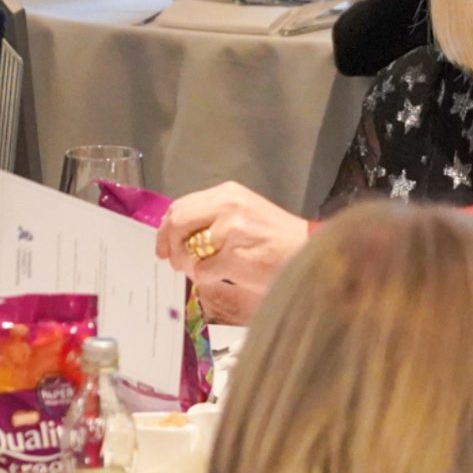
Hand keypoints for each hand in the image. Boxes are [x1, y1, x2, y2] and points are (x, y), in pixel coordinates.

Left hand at [155, 181, 308, 326]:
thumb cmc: (277, 238)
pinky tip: (224, 277)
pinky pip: (203, 272)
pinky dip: (207, 279)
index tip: (162, 246)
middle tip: (174, 262)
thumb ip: (211, 217)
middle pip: (177, 223)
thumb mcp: (245, 213)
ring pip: (187, 251)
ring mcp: (230, 232)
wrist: (309, 253)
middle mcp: (227, 207)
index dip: (165, 228)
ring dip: (190, 266)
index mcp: (228, 193)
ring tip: (206, 271)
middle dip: (170, 247)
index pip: (180, 206)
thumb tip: (174, 234)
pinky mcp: (235, 258)